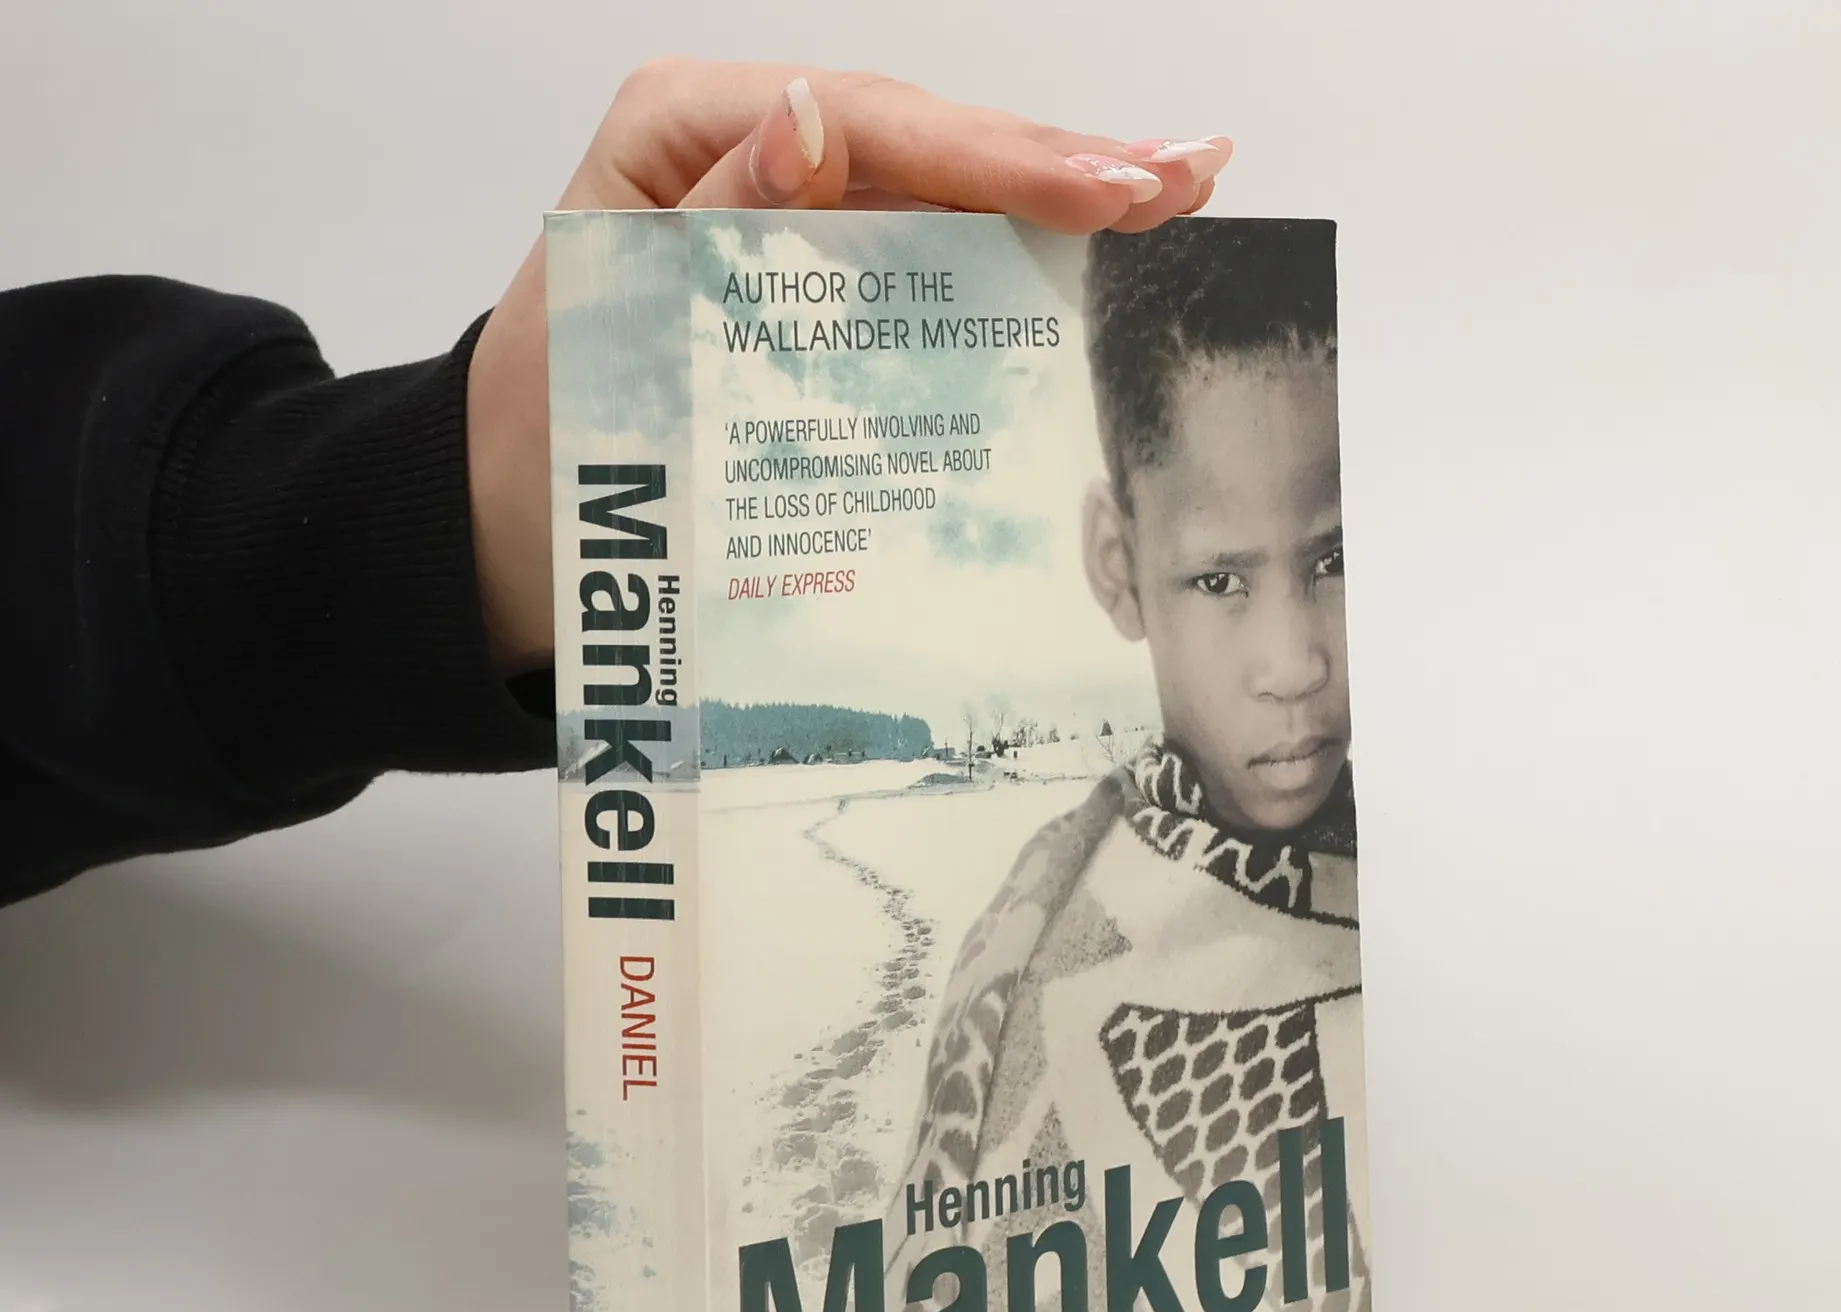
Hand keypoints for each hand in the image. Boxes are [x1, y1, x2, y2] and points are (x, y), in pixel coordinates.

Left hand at [467, 61, 1232, 675]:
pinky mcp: (816, 289)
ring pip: (944, 200)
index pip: (873, 127)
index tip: (1108, 187)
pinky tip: (1091, 266)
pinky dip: (1009, 269)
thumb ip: (711, 224)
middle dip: (1061, 167)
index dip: (1001, 157)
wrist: (517, 518)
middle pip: (931, 147)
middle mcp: (754, 157)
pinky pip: (922, 266)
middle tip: (1186, 179)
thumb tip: (815, 129)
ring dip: (1059, 208)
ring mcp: (795, 221)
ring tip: (1175, 200)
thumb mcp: (614, 326)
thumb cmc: (552, 426)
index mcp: (692, 130)